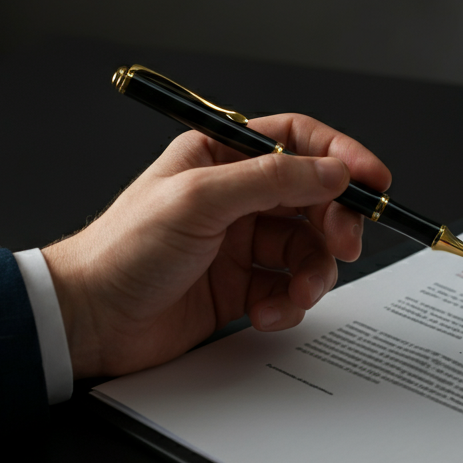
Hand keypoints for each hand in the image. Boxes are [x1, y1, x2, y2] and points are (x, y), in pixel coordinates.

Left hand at [41, 113, 390, 379]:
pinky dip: (288, 302)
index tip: (373, 180)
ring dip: (313, 272)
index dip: (340, 157)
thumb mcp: (199, 200)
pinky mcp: (239, 287)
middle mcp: (235, 196)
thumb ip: (271, 180)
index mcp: (220, 157)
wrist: (89, 321)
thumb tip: (332, 171)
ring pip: (306, 248)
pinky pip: (287, 287)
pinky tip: (266, 313)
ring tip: (298, 292)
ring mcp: (239, 243)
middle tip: (345, 245)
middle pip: (312, 197)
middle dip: (335, 222)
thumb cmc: (123, 249)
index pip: (297, 142)